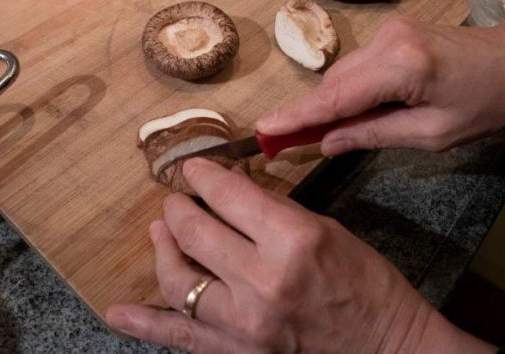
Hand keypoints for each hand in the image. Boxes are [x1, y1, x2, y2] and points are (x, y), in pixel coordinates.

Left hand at [106, 159, 489, 352]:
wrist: (386, 347)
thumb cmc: (366, 283)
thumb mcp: (325, 230)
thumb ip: (272, 212)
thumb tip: (229, 192)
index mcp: (292, 239)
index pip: (228, 195)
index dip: (204, 176)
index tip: (192, 169)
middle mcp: (262, 280)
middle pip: (194, 234)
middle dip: (179, 210)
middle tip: (176, 201)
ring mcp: (244, 324)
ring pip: (178, 280)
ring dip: (164, 249)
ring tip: (161, 233)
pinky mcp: (237, 353)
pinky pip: (179, 337)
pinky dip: (145, 323)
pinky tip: (118, 311)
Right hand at [257, 9, 504, 155]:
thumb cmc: (488, 102)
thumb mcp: (433, 134)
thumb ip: (374, 135)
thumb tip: (324, 143)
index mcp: (402, 67)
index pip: (335, 98)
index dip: (295, 117)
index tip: (261, 131)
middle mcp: (387, 40)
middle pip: (333, 84)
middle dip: (309, 113)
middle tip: (283, 144)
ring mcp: (389, 30)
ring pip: (343, 74)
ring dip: (332, 102)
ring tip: (327, 133)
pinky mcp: (393, 30)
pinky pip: (358, 65)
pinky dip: (350, 89)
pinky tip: (358, 110)